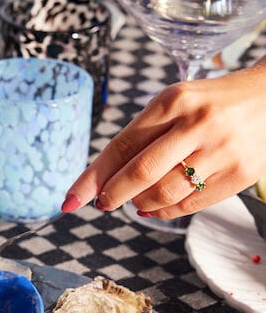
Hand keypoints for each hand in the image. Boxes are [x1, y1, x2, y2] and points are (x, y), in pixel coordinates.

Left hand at [61, 61, 265, 220]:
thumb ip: (141, 136)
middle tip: (102, 204)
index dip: (93, 177)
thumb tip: (100, 181)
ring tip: (135, 201)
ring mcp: (222, 149)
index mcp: (174, 100)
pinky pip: (191, 203)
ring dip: (140, 204)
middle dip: (113, 195)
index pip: (122, 145)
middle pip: (141, 172)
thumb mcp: (174, 103)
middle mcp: (198, 123)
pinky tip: (154, 208)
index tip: (72, 198)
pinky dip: (165, 212)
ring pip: (165, 193)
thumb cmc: (210, 103)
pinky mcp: (241, 173)